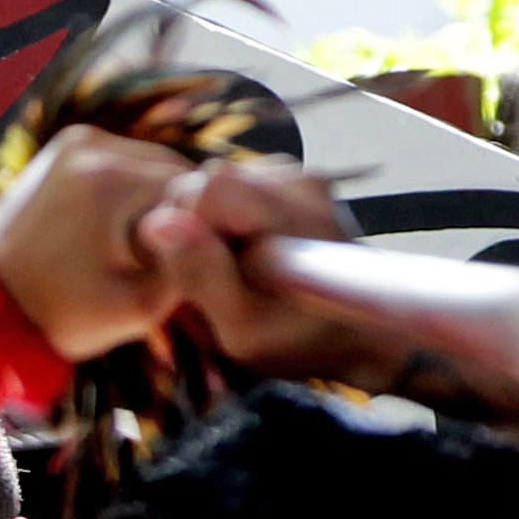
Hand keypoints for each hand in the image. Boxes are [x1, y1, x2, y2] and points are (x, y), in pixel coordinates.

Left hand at [0, 128, 198, 361]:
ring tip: (132, 243)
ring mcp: (77, 138)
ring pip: (151, 162)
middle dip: (177, 212)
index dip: (200, 230)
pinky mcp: (65, 143)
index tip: (183, 263)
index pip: (197, 193)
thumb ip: (186, 270)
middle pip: (175, 171)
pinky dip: (127, 188)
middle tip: (158, 257)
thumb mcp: (135, 310)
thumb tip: (221, 236)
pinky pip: (121, 159)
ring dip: (154, 198)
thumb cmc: (57, 315)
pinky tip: (112, 224)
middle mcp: (96, 144)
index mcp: (115, 181)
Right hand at [145, 158, 424, 387]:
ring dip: (212, 224)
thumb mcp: (241, 327)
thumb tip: (157, 222)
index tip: (193, 269)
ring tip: (234, 268)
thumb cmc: (300, 342)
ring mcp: (301, 176)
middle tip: (213, 275)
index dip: (184, 224)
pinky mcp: (299, 182)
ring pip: (222, 180)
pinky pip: (240, 187)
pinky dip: (231, 219)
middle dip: (195, 224)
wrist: (361, 333)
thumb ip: (201, 274)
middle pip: (211, 177)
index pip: (207, 186)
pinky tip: (248, 253)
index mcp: (287, 214)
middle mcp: (298, 180)